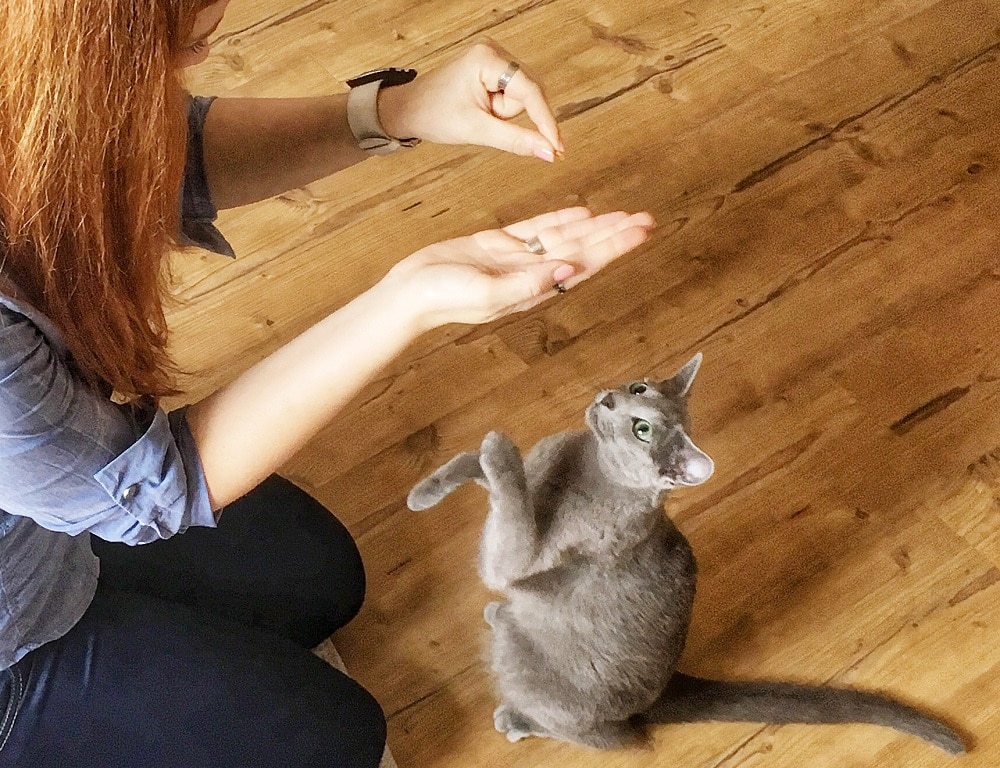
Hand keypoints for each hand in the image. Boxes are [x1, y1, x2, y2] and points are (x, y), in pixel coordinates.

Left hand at [377, 40, 563, 160]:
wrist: (410, 109)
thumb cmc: (435, 115)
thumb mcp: (477, 131)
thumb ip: (516, 141)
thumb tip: (549, 153)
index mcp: (487, 58)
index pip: (530, 91)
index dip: (546, 121)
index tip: (558, 147)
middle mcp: (494, 50)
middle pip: (529, 92)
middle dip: (512, 115)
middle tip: (488, 123)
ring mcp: (494, 57)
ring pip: (523, 96)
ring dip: (506, 113)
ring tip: (479, 115)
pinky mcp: (493, 68)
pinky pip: (514, 93)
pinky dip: (503, 109)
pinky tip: (485, 111)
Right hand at [382, 207, 655, 330]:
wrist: (409, 294)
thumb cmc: (442, 298)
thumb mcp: (486, 294)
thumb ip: (527, 284)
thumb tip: (567, 271)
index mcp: (534, 288)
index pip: (585, 264)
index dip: (614, 247)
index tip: (640, 233)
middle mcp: (533, 274)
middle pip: (584, 249)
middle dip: (616, 234)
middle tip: (646, 219)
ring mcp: (518, 259)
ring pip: (566, 237)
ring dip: (595, 226)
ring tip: (624, 215)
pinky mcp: (499, 246)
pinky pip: (538, 229)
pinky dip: (561, 220)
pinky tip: (580, 214)